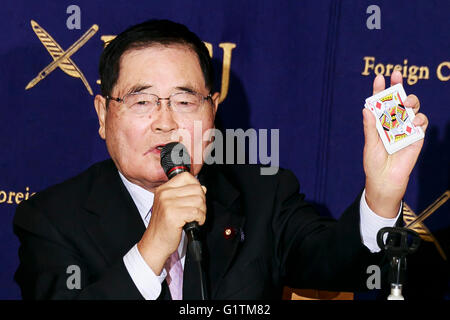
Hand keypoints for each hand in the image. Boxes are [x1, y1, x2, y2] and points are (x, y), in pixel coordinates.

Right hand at [137, 172, 206, 274]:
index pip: (186, 177)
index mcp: (163, 189)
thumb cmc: (164, 226)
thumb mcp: (171, 206)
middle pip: (196, 188)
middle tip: (197, 211)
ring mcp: (168, 204)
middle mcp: (164, 194)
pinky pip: (196, 212)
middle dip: (202, 201)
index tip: (196, 197)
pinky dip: (200, 218)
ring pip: (199, 200)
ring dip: (202, 211)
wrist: (154, 243)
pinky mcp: (173, 215)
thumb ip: (185, 195)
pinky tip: (194, 222)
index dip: (196, 186)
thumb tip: (202, 188)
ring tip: (195, 218)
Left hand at [363, 70, 428, 217]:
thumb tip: (366, 109)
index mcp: (379, 122)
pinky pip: (421, 123)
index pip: (380, 102)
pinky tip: (413, 122)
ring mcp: (406, 128)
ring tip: (405, 103)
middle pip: (398, 100)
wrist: (386, 180)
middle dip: (399, 88)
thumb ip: (370, 127)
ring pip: (412, 108)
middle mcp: (393, 123)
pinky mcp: (416, 137)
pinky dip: (419, 119)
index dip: (380, 89)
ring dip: (410, 101)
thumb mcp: (370, 144)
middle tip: (397, 81)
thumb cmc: (374, 163)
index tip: (380, 77)